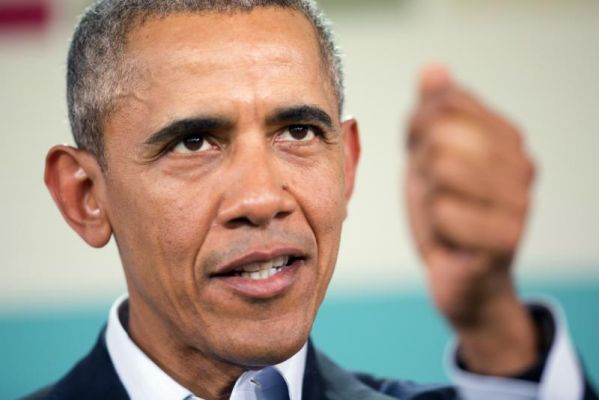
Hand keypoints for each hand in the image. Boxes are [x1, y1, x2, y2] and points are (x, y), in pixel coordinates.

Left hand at [405, 65, 538, 374]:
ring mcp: (519, 202)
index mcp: (507, 137)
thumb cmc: (447, 213)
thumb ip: (431, 111)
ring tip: (447, 216)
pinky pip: (444, 213)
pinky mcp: (505, 240)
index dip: (419, 136)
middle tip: (438, 196)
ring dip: (429, 199)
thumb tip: (432, 69)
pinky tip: (453, 242)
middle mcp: (522, 164)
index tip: (430, 162)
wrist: (462, 276)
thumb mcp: (430, 156)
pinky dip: (436, 230)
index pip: (443, 106)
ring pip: (443, 170)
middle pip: (441, 136)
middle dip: (423, 170)